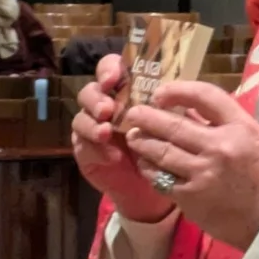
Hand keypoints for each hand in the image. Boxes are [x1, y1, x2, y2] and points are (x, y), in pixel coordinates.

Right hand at [71, 55, 177, 224]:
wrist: (155, 189)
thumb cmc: (165, 150)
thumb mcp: (175, 126)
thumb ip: (173, 106)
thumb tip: (177, 92)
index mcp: (125, 92)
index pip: (110, 69)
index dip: (108, 69)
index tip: (114, 78)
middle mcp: (105, 106)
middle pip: (89, 91)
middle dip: (96, 99)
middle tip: (107, 110)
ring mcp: (92, 128)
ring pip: (81, 118)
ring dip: (93, 124)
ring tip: (107, 133)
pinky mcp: (85, 150)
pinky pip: (82, 146)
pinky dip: (96, 150)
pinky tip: (112, 157)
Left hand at [122, 81, 258, 251]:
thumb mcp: (251, 137)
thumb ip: (221, 121)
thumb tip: (185, 107)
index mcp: (240, 127)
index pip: (204, 95)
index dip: (177, 90)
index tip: (160, 94)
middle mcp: (220, 147)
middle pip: (174, 124)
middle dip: (147, 116)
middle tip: (133, 113)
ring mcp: (203, 173)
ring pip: (161, 151)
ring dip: (142, 141)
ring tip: (133, 136)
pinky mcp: (190, 197)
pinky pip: (160, 177)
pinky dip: (149, 167)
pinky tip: (144, 161)